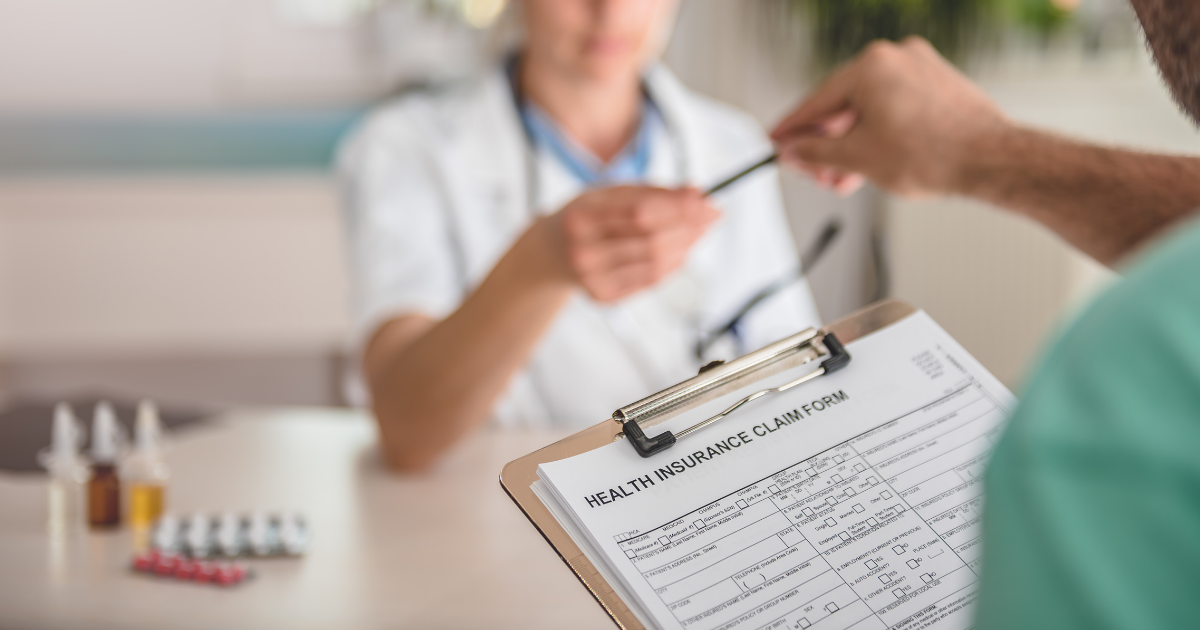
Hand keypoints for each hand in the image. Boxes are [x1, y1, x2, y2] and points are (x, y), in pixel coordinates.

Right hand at [534, 186, 718, 302]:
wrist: (551, 253)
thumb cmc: (585, 218)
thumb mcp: (608, 193)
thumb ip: (652, 192)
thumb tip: (696, 193)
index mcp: (581, 217)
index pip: (639, 212)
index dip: (678, 207)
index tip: (705, 200)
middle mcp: (582, 251)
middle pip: (651, 241)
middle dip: (689, 227)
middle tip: (710, 215)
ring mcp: (592, 278)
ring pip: (656, 264)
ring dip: (686, 246)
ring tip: (700, 231)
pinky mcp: (604, 297)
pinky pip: (651, 281)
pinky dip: (674, 264)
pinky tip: (682, 250)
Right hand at [770, 37, 1009, 196]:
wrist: (990, 161)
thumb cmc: (934, 155)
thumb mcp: (856, 158)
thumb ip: (814, 153)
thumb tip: (794, 152)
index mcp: (870, 66)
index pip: (816, 101)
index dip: (792, 129)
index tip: (777, 141)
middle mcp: (896, 58)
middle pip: (843, 105)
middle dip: (826, 145)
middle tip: (812, 171)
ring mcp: (921, 69)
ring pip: (870, 110)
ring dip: (852, 145)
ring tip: (843, 178)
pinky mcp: (939, 85)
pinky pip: (895, 109)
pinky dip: (879, 134)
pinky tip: (872, 162)